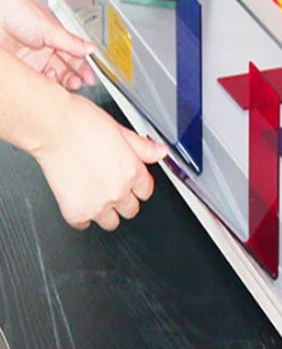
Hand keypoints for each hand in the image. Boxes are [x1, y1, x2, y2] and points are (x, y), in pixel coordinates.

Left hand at [0, 0, 94, 90]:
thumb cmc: (12, 8)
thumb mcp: (48, 26)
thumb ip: (71, 41)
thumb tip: (90, 48)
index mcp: (52, 38)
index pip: (72, 57)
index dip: (83, 68)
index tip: (90, 78)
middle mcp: (41, 50)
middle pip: (62, 70)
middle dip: (72, 78)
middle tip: (77, 83)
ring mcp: (28, 60)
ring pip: (49, 78)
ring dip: (58, 83)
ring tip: (62, 82)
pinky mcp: (16, 68)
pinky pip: (32, 81)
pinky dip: (41, 85)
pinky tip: (46, 82)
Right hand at [32, 93, 168, 230]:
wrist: (52, 126)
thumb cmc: (82, 124)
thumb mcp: (121, 131)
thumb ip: (143, 147)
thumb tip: (161, 153)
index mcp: (133, 172)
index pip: (145, 192)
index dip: (136, 186)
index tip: (127, 182)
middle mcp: (118, 191)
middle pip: (131, 209)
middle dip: (122, 200)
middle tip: (108, 186)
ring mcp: (98, 204)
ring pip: (111, 222)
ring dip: (105, 212)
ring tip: (93, 195)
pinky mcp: (76, 213)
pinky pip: (84, 224)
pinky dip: (80, 216)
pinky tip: (77, 199)